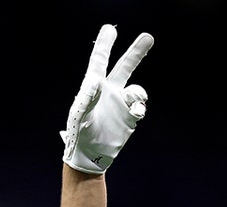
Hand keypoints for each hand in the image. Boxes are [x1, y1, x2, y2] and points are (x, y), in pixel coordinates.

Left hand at [61, 24, 153, 173]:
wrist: (90, 157)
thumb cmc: (79, 137)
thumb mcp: (80, 118)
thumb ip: (87, 98)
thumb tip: (96, 80)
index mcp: (92, 89)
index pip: (99, 62)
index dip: (104, 46)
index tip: (109, 29)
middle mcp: (108, 93)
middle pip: (124, 67)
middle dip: (136, 53)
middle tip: (148, 36)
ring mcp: (120, 104)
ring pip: (136, 89)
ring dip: (138, 94)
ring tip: (134, 104)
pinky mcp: (129, 117)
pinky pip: (140, 106)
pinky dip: (140, 107)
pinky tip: (136, 114)